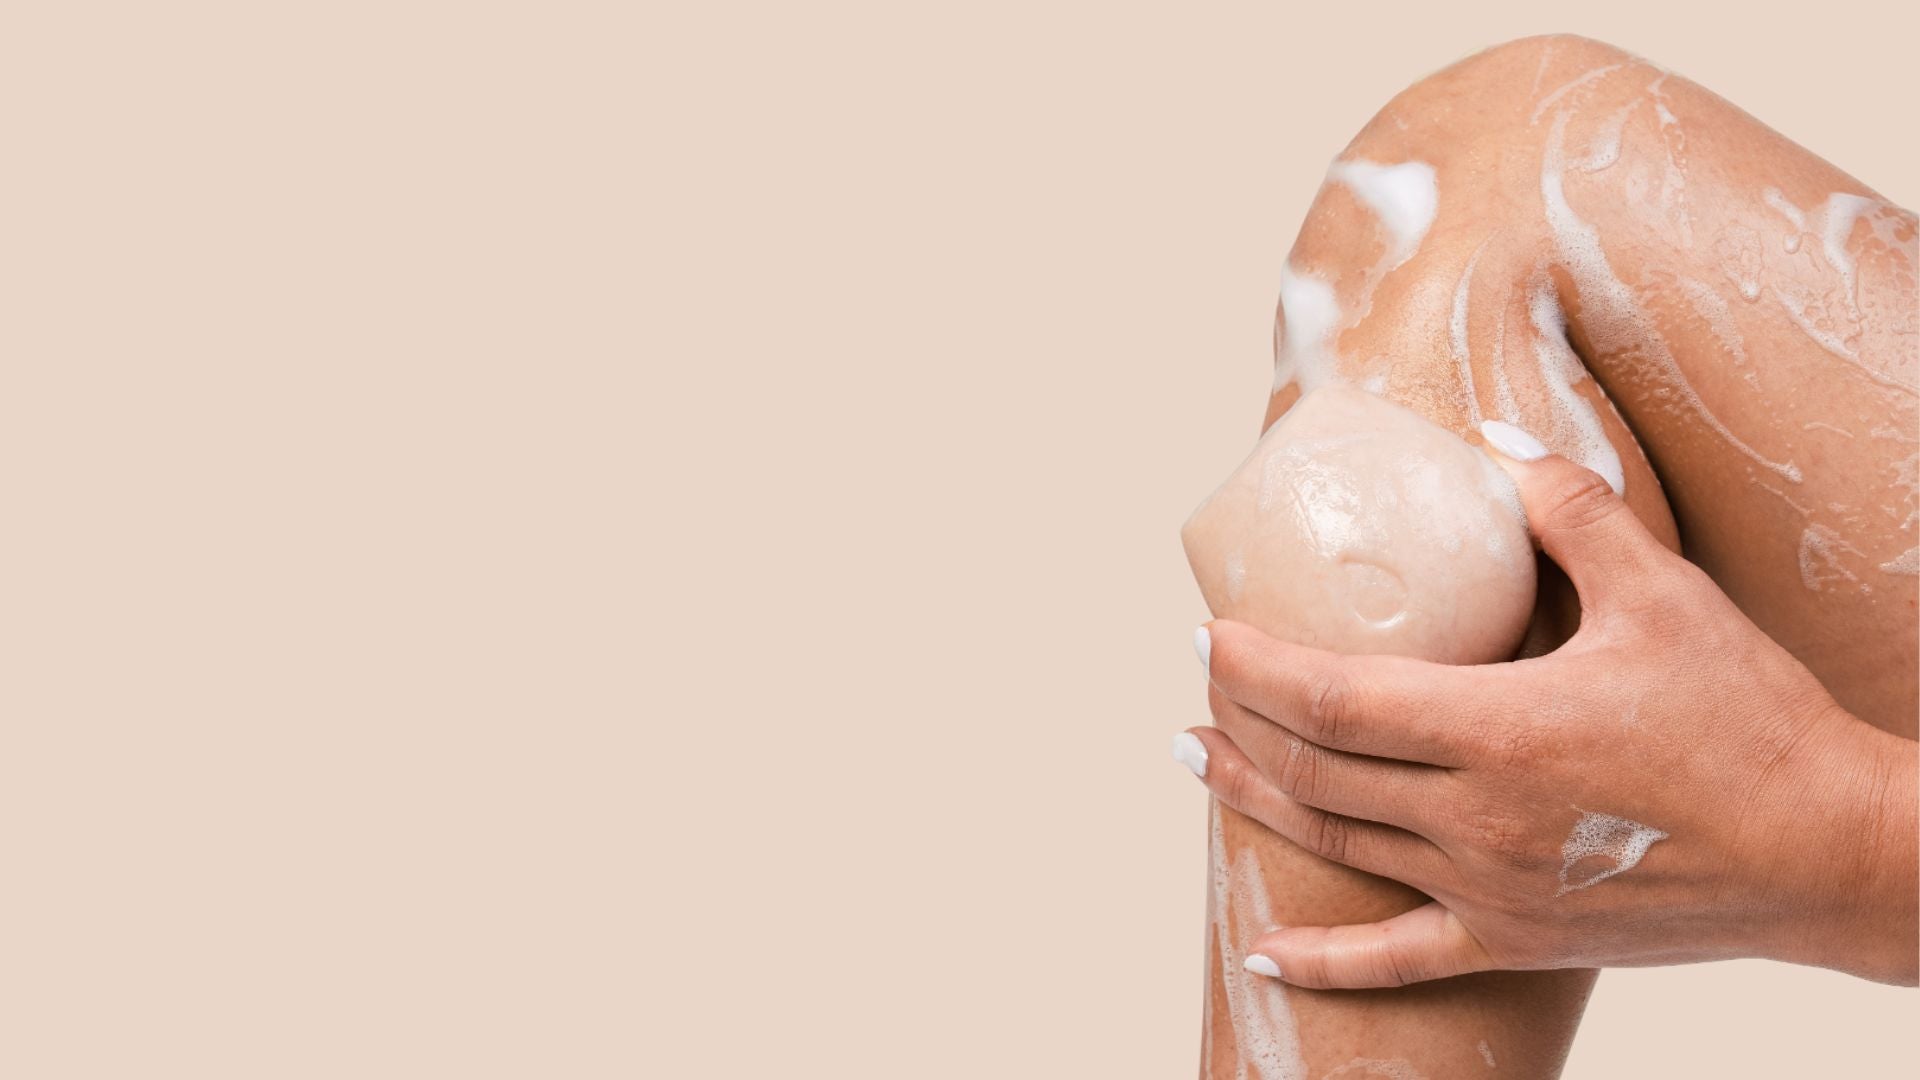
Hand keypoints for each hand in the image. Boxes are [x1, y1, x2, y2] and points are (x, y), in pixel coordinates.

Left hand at [1178, 427, 1919, 988]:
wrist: (1830, 853)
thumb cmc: (1751, 720)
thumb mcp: (1663, 594)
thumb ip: (1571, 511)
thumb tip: (1499, 440)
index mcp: (1498, 729)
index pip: (1332, 699)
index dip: (1254, 668)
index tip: (1206, 633)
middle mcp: (1475, 819)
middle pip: (1317, 769)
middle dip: (1241, 721)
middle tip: (1198, 684)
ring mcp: (1488, 889)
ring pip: (1337, 845)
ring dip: (1255, 801)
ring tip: (1197, 762)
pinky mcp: (1515, 940)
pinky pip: (1398, 961)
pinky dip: (1325, 963)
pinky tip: (1263, 959)